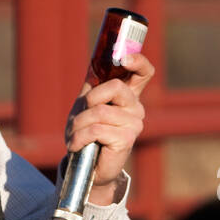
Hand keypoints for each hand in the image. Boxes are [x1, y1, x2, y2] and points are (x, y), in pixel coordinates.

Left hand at [66, 51, 153, 204]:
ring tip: (75, 134)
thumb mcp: (86, 103)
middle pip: (116, 87)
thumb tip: (98, 54)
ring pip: (100, 111)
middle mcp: (136, 108)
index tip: (123, 58)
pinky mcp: (126, 139)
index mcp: (128, 95)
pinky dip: (79, 137)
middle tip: (81, 115)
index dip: (138, 61)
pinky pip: (96, 129)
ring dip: (79, 124)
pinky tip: (77, 145)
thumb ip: (93, 82)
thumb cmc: (86, 132)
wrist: (87, 165)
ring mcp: (134, 124)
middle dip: (90, 100)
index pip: (144, 72)